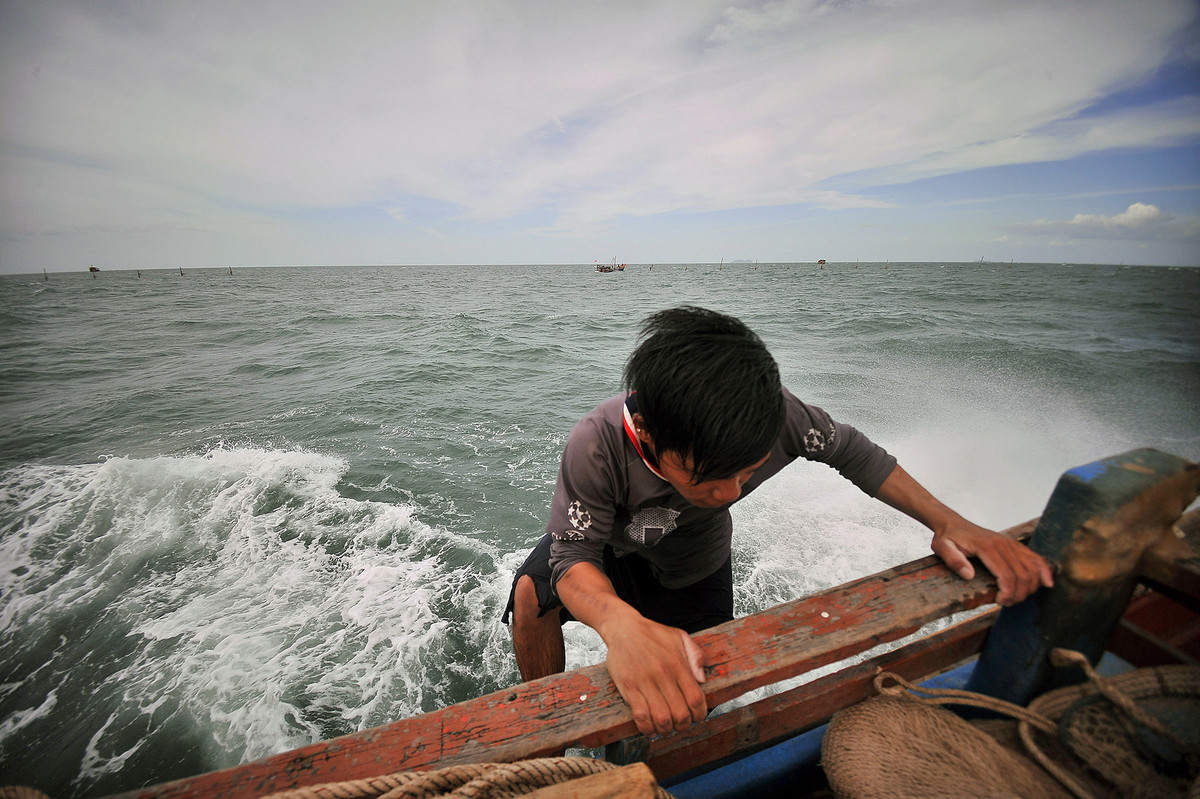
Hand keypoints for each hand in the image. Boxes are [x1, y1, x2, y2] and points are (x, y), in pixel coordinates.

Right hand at [602, 614, 706, 736]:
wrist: (623, 628)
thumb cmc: (652, 634)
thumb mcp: (680, 636)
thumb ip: (696, 656)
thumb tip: (703, 680)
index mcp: (678, 664)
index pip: (695, 698)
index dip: (699, 714)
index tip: (698, 717)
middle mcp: (663, 675)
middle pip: (680, 713)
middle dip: (684, 725)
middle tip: (682, 725)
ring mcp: (644, 682)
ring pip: (661, 718)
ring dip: (667, 730)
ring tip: (667, 728)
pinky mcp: (628, 688)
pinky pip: (640, 716)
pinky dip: (647, 728)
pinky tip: (650, 728)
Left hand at [874, 465, 1053, 605]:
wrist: (953, 523)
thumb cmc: (948, 537)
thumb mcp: (942, 547)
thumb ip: (953, 560)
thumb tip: (969, 575)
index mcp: (987, 547)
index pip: (1006, 575)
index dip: (1007, 593)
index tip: (999, 601)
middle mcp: (1003, 544)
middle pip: (1023, 575)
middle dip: (1018, 594)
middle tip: (1006, 603)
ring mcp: (1011, 544)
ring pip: (1032, 568)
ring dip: (1029, 587)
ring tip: (1016, 597)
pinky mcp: (1015, 545)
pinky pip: (1035, 558)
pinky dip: (1043, 571)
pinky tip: (1047, 583)